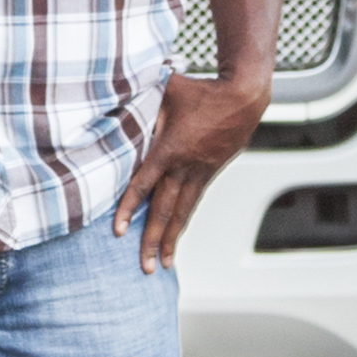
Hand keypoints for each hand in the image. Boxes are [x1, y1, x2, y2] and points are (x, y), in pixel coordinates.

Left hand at [114, 66, 268, 272]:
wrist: (242, 97)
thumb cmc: (201, 90)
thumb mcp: (166, 91)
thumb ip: (142, 102)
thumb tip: (114, 98)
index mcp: (169, 148)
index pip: (143, 184)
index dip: (129, 208)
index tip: (118, 230)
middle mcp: (184, 167)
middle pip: (164, 209)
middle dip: (151, 239)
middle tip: (143, 266)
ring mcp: (199, 173)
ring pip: (182, 213)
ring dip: (170, 240)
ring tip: (162, 264)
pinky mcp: (209, 174)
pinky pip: (193, 203)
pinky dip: (183, 222)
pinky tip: (176, 237)